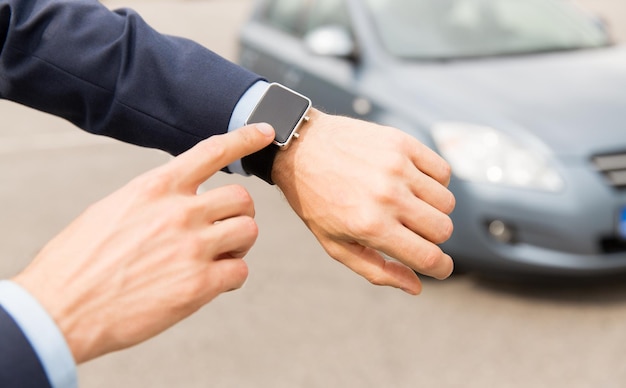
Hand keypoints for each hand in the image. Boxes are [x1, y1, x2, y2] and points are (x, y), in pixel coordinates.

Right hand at [13, 123, 274, 362]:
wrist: (62, 309)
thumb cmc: (80, 262)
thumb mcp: (114, 209)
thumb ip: (155, 200)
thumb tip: (181, 202)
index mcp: (156, 187)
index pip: (213, 151)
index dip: (245, 138)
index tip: (266, 131)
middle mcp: (179, 211)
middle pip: (242, 198)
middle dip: (238, 214)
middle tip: (225, 231)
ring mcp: (193, 247)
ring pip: (248, 231)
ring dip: (238, 245)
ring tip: (218, 258)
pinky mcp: (200, 284)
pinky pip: (240, 271)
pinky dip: (231, 277)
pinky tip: (212, 283)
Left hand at [273, 109, 454, 294]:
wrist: (300, 148)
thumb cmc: (316, 200)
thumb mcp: (335, 244)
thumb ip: (376, 270)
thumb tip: (416, 286)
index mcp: (370, 226)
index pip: (429, 257)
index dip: (441, 269)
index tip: (441, 268)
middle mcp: (387, 196)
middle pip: (442, 230)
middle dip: (433, 239)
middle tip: (412, 231)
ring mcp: (397, 167)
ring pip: (447, 202)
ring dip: (434, 210)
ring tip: (409, 205)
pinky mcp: (402, 143)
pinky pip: (443, 171)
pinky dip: (435, 182)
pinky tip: (412, 183)